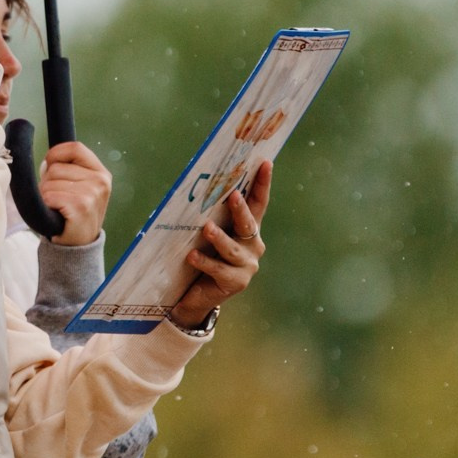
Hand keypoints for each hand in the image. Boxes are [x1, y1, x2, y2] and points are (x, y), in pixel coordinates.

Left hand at [38, 141, 111, 246]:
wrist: (79, 247)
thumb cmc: (74, 214)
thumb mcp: (80, 188)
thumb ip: (68, 170)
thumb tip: (46, 163)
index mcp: (101, 173)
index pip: (75, 147)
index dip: (56, 153)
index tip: (49, 164)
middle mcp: (100, 181)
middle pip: (56, 167)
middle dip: (48, 181)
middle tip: (58, 199)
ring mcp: (92, 193)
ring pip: (49, 181)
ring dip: (46, 195)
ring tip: (58, 208)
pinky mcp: (80, 206)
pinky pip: (49, 195)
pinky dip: (47, 205)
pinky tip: (58, 214)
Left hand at [168, 159, 270, 330]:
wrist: (198, 294)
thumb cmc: (205, 255)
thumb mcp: (210, 234)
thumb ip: (212, 215)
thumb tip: (199, 187)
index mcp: (249, 229)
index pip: (258, 203)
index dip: (262, 183)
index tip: (265, 163)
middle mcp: (252, 245)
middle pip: (248, 224)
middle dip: (241, 209)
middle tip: (232, 196)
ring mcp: (246, 265)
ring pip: (232, 248)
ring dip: (219, 238)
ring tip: (207, 228)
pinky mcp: (236, 282)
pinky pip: (218, 269)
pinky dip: (204, 261)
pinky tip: (192, 256)